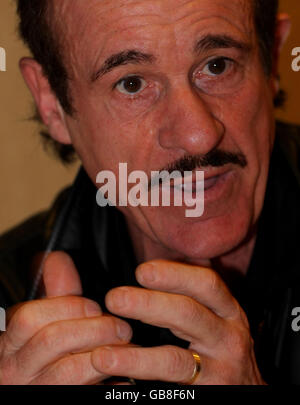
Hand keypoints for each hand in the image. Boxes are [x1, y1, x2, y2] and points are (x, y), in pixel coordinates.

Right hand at [0, 252, 131, 384]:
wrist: (35, 391)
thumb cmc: (43, 358)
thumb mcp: (45, 322)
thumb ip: (55, 292)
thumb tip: (59, 258)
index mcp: (12, 342)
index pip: (30, 317)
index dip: (69, 307)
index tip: (95, 307)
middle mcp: (18, 369)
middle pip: (53, 340)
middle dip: (94, 329)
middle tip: (120, 327)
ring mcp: (37, 391)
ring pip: (70, 370)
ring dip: (106, 354)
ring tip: (125, 347)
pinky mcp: (60, 403)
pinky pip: (88, 394)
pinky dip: (109, 384)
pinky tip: (123, 377)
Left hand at [91, 260, 264, 384]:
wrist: (246, 389)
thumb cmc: (220, 347)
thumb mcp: (217, 317)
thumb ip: (193, 295)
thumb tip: (153, 269)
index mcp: (228, 310)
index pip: (206, 284)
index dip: (174, 274)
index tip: (141, 271)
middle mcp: (228, 337)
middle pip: (189, 314)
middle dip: (149, 304)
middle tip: (114, 298)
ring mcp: (221, 370)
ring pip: (176, 360)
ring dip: (136, 357)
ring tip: (102, 356)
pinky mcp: (210, 394)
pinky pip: (171, 387)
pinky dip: (141, 379)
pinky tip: (119, 377)